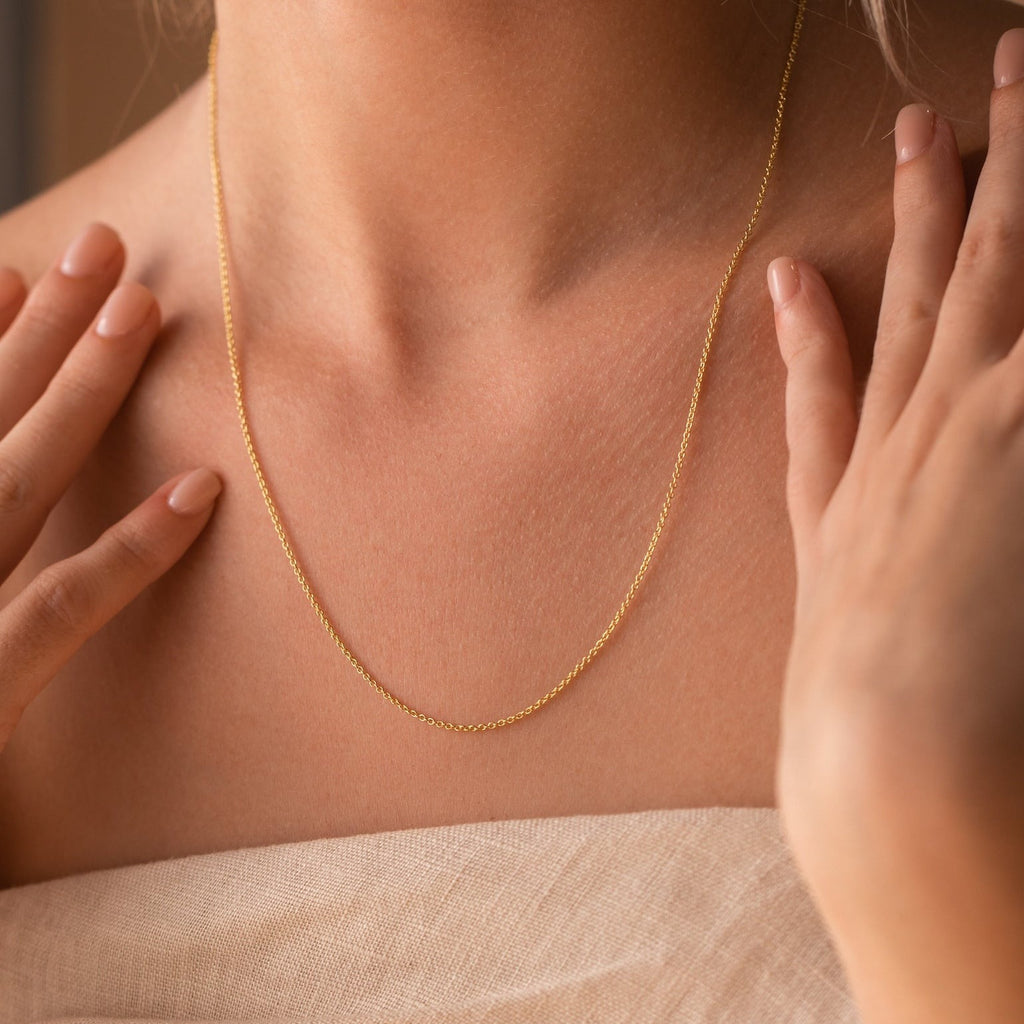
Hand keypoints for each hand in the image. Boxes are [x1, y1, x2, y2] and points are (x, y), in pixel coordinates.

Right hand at [0, 222, 221, 753]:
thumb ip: (2, 546)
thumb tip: (15, 464)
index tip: (15, 266)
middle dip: (40, 329)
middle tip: (105, 245)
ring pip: (13, 482)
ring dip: (79, 392)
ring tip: (142, 311)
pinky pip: (59, 608)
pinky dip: (131, 550)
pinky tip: (201, 491)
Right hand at [768, 28, 1023, 1023]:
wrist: (882, 764)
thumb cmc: (855, 720)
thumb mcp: (823, 630)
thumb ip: (821, 536)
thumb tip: (796, 487)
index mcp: (854, 490)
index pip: (840, 373)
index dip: (820, 314)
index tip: (803, 264)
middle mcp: (903, 443)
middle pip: (921, 297)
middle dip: (932, 197)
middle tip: (937, 109)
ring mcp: (958, 431)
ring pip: (976, 283)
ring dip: (989, 190)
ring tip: (992, 100)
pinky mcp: (1010, 438)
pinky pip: (1022, 345)